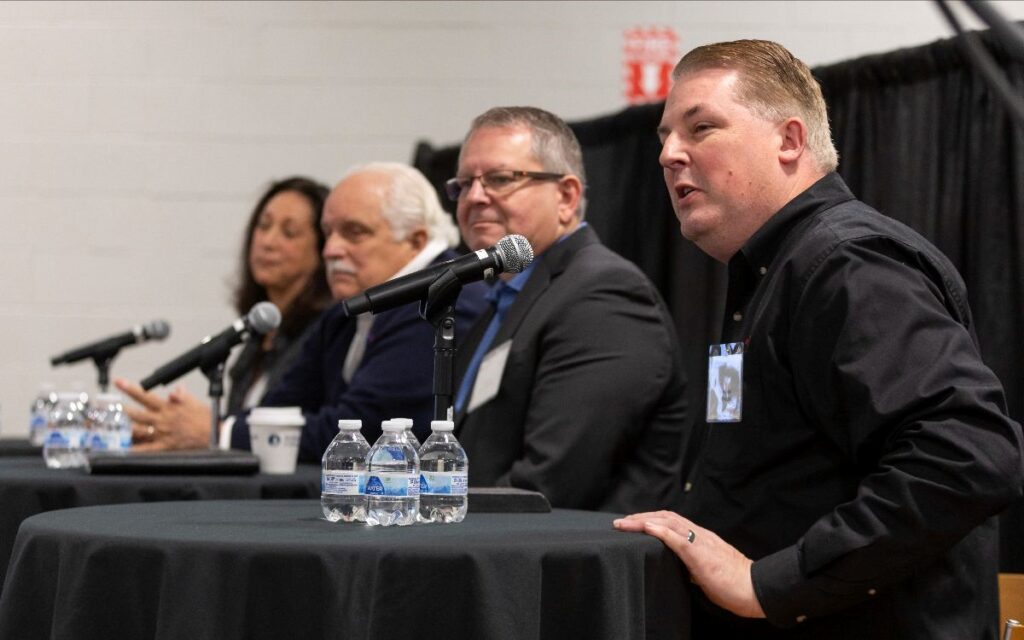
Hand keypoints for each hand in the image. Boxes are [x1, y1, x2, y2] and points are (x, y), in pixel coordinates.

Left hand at [114, 378, 212, 451]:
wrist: (214, 433)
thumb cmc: (205, 418)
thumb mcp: (193, 401)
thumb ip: (181, 395)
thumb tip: (175, 389)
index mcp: (167, 407)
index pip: (144, 395)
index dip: (130, 388)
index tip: (118, 382)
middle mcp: (161, 419)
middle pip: (135, 413)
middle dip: (119, 409)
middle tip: (106, 408)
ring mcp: (161, 433)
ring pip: (137, 429)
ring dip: (122, 429)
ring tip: (108, 428)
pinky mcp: (165, 445)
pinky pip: (146, 449)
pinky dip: (134, 450)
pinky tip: (122, 451)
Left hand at [613, 511, 765, 618]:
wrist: (755, 588)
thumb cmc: (734, 584)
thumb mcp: (708, 571)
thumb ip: (695, 565)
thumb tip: (684, 570)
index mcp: (701, 538)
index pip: (672, 522)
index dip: (651, 520)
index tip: (634, 524)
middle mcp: (700, 535)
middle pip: (665, 517)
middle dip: (641, 517)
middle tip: (621, 522)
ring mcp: (700, 542)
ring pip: (668, 523)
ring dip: (643, 521)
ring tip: (624, 524)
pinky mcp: (701, 554)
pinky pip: (678, 538)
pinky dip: (660, 531)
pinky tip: (646, 528)